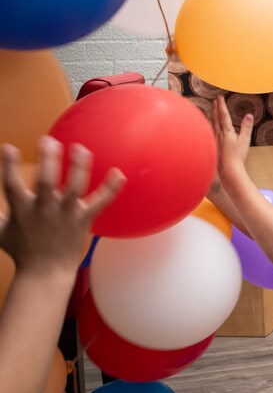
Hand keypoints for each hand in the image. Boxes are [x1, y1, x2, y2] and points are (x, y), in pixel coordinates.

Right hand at [0, 138, 123, 274]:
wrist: (45, 274)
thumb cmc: (22, 251)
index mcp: (22, 211)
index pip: (12, 185)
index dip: (9, 166)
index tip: (8, 147)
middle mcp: (44, 211)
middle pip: (47, 183)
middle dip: (48, 161)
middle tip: (48, 140)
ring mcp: (66, 215)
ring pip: (75, 189)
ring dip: (78, 168)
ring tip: (81, 149)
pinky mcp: (83, 220)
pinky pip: (100, 203)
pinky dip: (110, 189)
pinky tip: (119, 173)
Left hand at [210, 95, 252, 178]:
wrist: (228, 169)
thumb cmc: (237, 156)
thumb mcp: (245, 140)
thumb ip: (246, 127)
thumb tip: (249, 115)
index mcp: (227, 132)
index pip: (224, 115)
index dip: (221, 105)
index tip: (219, 97)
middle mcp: (218, 134)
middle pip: (215, 118)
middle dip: (215, 108)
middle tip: (214, 100)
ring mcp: (214, 140)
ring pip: (211, 124)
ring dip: (211, 116)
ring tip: (210, 111)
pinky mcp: (212, 145)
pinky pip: (209, 132)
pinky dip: (209, 125)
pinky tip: (208, 127)